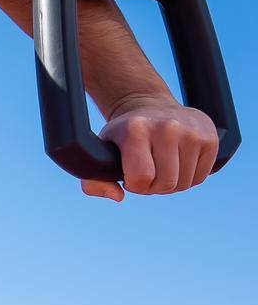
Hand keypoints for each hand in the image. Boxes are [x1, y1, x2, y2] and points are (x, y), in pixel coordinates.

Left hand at [81, 98, 218, 201]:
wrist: (150, 107)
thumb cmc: (122, 136)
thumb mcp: (100, 152)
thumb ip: (94, 181)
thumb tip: (117, 196)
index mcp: (136, 130)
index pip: (141, 178)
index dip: (134, 185)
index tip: (129, 175)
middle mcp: (167, 127)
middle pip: (166, 184)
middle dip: (153, 187)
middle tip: (146, 173)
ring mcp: (191, 131)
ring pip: (184, 183)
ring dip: (171, 184)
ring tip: (161, 166)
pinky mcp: (210, 137)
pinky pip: (201, 177)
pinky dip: (188, 177)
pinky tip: (177, 162)